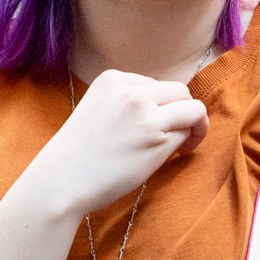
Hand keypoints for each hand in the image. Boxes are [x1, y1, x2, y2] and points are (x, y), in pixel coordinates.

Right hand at [24, 70, 207, 217]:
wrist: (62, 180)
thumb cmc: (78, 153)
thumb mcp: (98, 109)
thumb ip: (126, 102)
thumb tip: (165, 108)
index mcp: (113, 79)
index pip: (154, 84)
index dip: (160, 105)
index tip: (152, 124)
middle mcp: (132, 92)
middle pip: (179, 91)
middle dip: (184, 110)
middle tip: (179, 133)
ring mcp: (146, 114)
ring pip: (193, 108)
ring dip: (197, 124)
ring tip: (188, 142)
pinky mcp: (158, 139)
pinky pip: (187, 132)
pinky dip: (188, 142)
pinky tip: (178, 154)